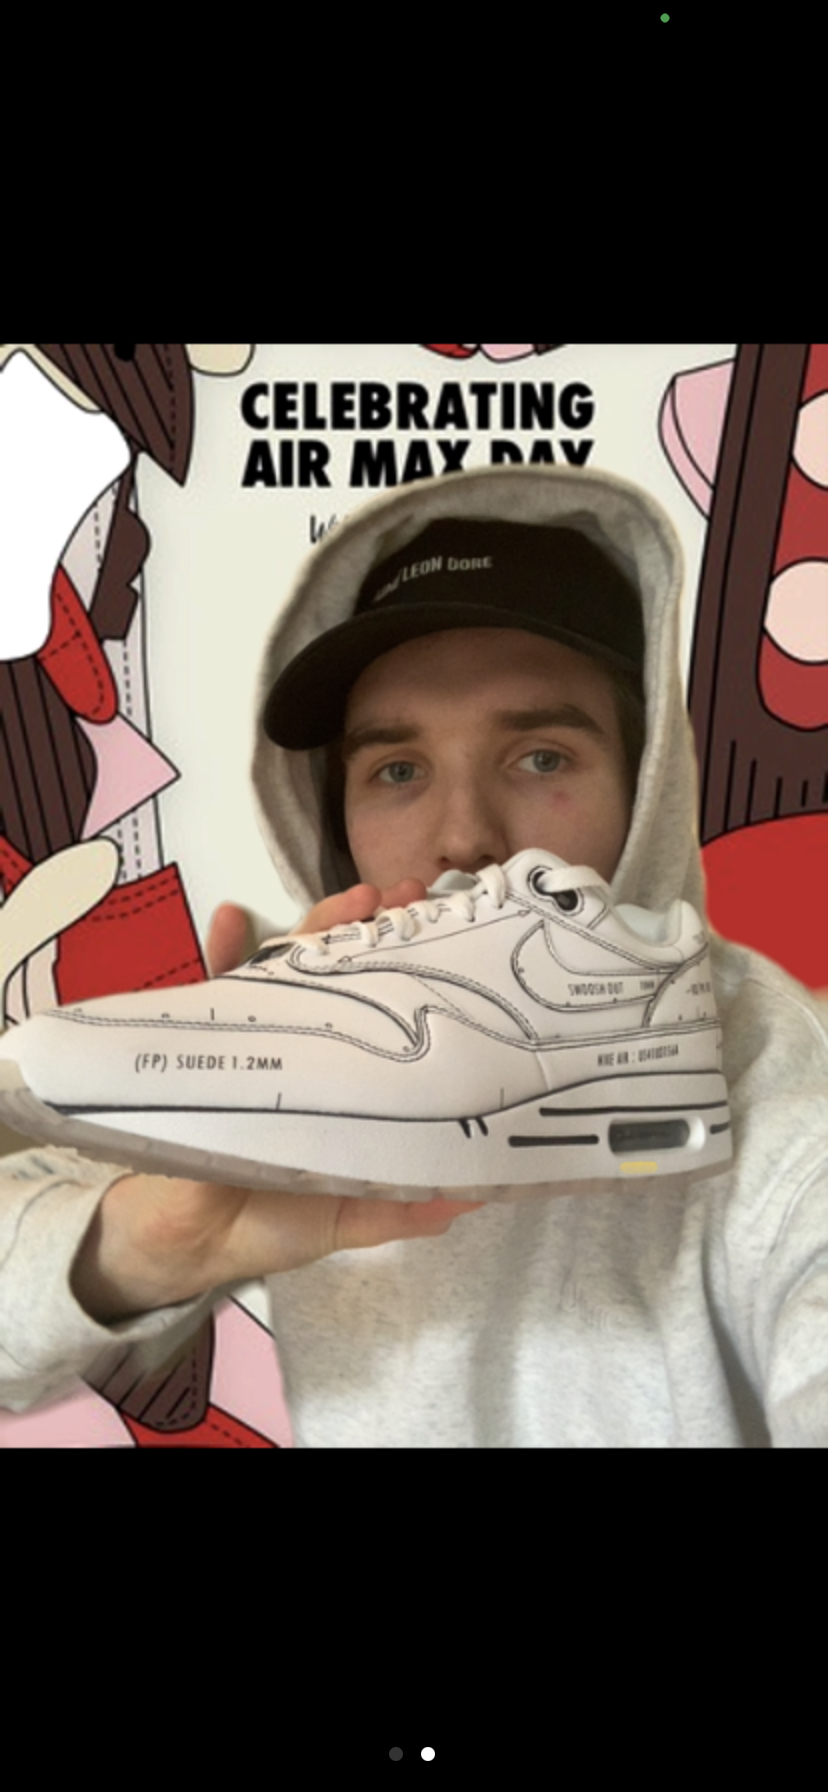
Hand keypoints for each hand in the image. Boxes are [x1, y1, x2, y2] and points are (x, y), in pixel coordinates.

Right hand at [71, 884, 482, 1323]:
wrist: (187, 1248)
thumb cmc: (271, 1225)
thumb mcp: (349, 1217)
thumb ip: (403, 1208)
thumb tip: (474, 1197)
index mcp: (342, 1083)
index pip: (382, 1014)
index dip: (411, 973)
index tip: (445, 936)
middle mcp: (304, 1050)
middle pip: (340, 976)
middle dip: (371, 929)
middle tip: (406, 895)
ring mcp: (255, 1042)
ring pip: (288, 969)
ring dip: (316, 926)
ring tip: (353, 899)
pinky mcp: (203, 1049)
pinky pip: (209, 991)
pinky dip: (221, 949)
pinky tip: (233, 918)